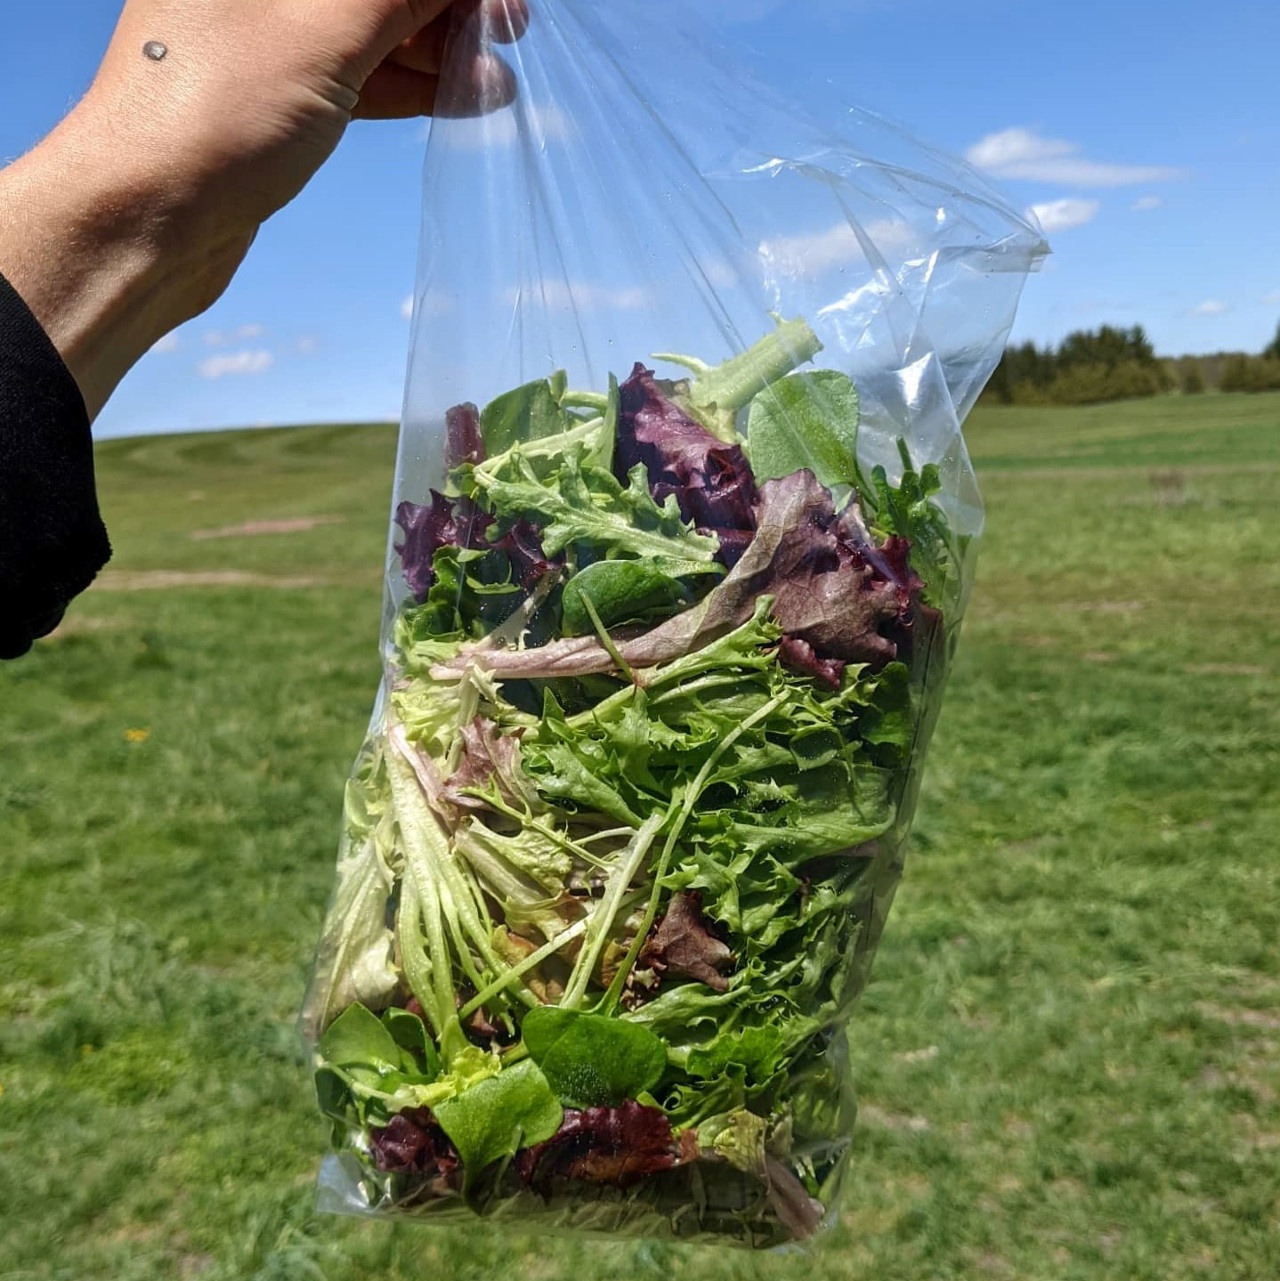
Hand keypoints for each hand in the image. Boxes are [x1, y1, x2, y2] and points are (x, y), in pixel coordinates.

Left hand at [0, 0, 527, 417]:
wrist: (147, 221)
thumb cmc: (215, 111)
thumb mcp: (325, 35)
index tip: (498, 0)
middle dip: (445, 2)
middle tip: (513, 25)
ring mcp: (261, 35)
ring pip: (368, 26)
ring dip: (437, 48)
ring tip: (497, 75)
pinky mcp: (274, 93)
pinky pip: (355, 73)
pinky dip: (408, 85)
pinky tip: (464, 98)